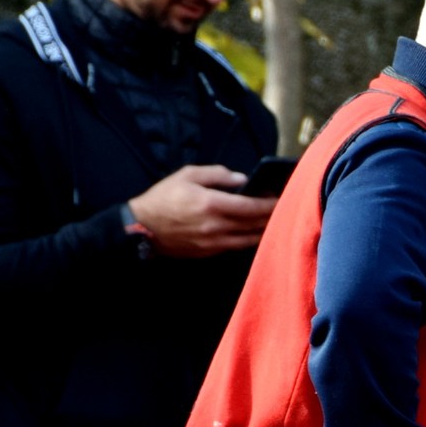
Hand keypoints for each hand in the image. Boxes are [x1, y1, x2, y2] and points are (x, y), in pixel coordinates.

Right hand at [129, 164, 275, 256]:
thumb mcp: (187, 175)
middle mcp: (217, 226)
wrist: (142, 227)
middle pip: (256, 224)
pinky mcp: (211, 252)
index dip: (270, 203)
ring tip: (274, 219)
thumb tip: (242, 178)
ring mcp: (214, 242)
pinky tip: (257, 231)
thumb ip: (217, 175)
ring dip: (265, 230)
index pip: (252, 207)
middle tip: (283, 207)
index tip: (280, 197)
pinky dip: (251, 239)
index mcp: (212, 204)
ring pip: (251, 239)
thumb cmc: (163, 198)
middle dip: (272, 216)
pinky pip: (238, 247)